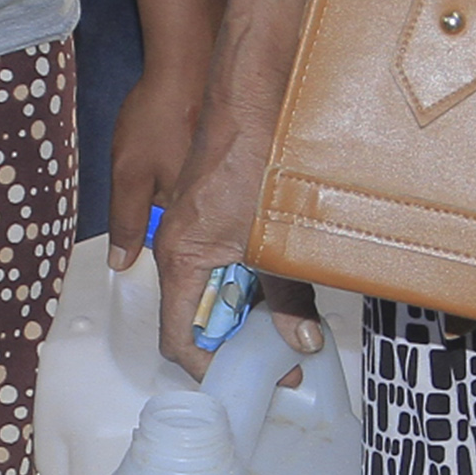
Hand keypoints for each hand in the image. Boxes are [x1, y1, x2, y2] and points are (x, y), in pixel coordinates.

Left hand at [105, 56, 206, 271]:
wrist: (185, 62)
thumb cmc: (158, 114)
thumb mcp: (128, 174)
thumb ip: (126, 221)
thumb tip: (121, 261)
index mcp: (191, 209)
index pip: (172, 243)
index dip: (151, 236)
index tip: (137, 229)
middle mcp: (216, 196)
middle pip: (186, 220)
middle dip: (163, 207)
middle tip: (148, 170)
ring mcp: (224, 172)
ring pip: (194, 194)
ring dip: (176, 182)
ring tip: (160, 148)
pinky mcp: (226, 150)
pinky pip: (203, 169)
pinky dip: (187, 160)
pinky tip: (175, 136)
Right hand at [151, 115, 321, 379]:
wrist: (252, 96)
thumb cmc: (249, 154)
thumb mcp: (273, 242)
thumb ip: (286, 297)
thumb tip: (299, 343)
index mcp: (179, 256)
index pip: (176, 334)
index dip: (207, 365)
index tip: (240, 379)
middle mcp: (178, 245)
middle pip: (197, 315)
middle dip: (236, 342)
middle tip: (279, 358)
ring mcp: (196, 227)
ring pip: (216, 287)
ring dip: (249, 309)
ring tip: (289, 321)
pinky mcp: (215, 211)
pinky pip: (226, 260)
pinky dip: (253, 279)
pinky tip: (287, 279)